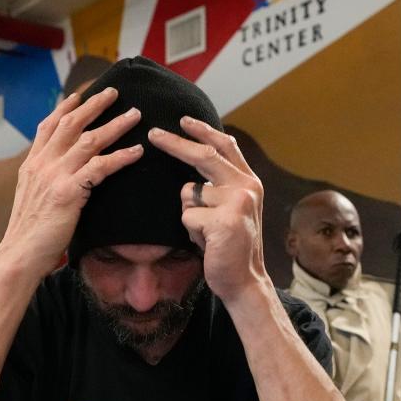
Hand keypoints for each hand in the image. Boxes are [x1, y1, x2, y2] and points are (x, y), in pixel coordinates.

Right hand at [2, 87, 143, 274]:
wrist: (19, 255)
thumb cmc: (30, 235)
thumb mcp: (32, 201)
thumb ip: (45, 184)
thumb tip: (60, 181)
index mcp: (32, 165)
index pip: (48, 127)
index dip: (65, 108)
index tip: (80, 95)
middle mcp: (42, 164)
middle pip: (71, 124)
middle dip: (94, 105)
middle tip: (115, 92)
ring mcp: (54, 176)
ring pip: (89, 140)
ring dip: (115, 125)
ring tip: (135, 115)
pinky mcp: (69, 191)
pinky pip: (100, 166)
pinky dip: (121, 156)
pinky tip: (137, 152)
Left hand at [147, 117, 266, 301]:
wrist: (245, 281)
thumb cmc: (230, 247)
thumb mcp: (231, 210)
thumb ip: (219, 187)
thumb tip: (192, 174)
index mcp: (248, 181)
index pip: (225, 146)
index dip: (203, 131)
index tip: (183, 120)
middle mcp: (245, 187)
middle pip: (204, 156)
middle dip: (174, 144)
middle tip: (152, 134)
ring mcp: (236, 202)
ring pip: (188, 194)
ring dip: (189, 216)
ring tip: (207, 234)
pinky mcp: (223, 221)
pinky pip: (187, 217)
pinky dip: (190, 233)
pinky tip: (207, 244)